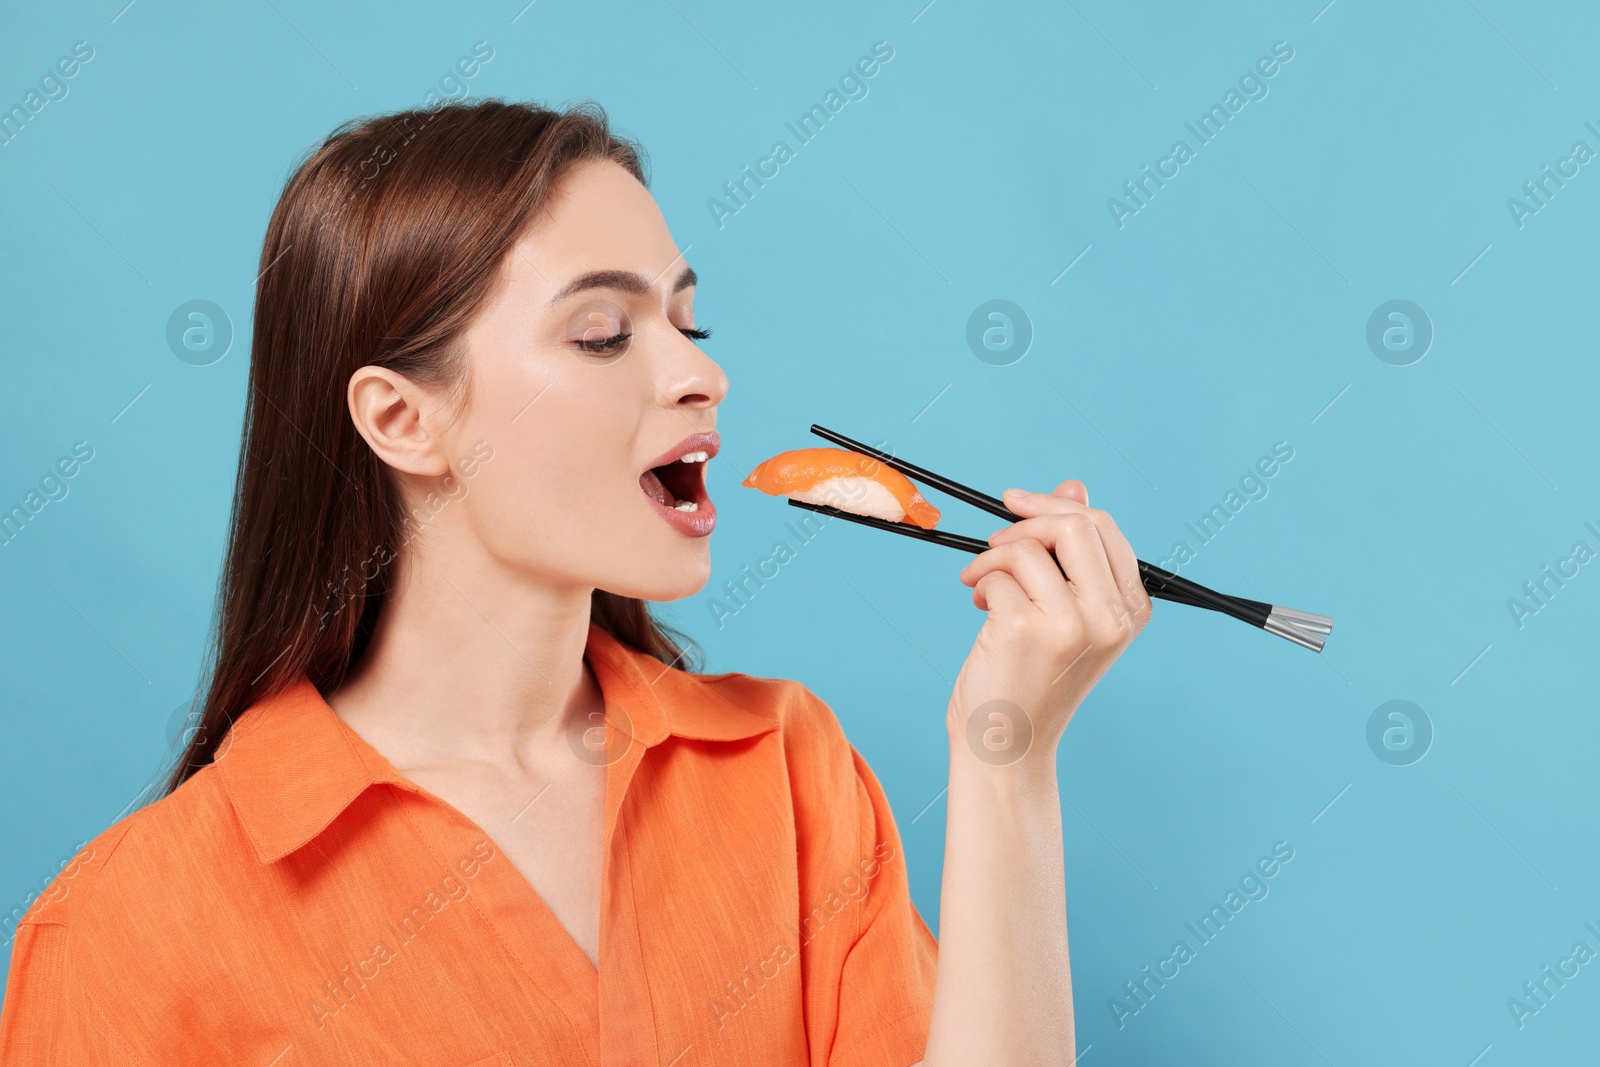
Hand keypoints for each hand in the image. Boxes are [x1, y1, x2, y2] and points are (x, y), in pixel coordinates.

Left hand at [947, 480, 1151, 768]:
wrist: (1008, 744)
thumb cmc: (1031, 678)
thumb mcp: (1064, 611)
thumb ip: (1073, 553)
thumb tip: (1074, 486)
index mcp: (1130, 610)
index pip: (1103, 528)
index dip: (1056, 507)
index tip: (1017, 504)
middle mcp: (1110, 617)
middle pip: (1076, 524)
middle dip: (1026, 521)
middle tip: (994, 542)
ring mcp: (1072, 624)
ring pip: (1027, 548)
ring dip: (991, 557)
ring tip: (981, 584)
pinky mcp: (1027, 630)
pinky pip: (997, 574)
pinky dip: (980, 582)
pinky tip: (980, 608)